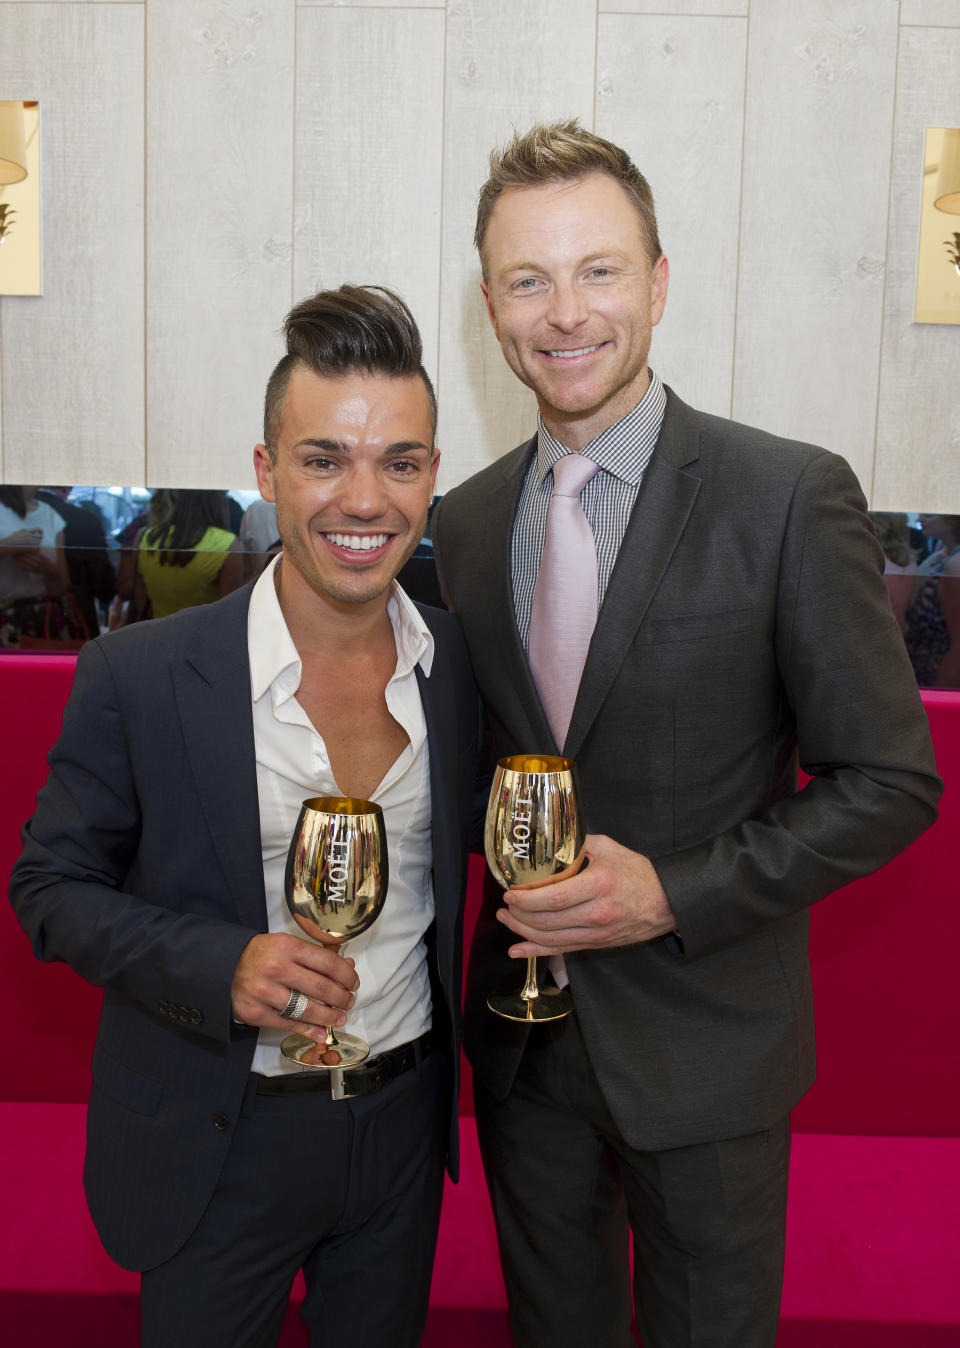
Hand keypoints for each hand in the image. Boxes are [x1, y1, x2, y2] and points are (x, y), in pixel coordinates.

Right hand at [231, 933, 359, 1063]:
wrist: (227, 965)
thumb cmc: (264, 954)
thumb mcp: (290, 945)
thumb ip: (318, 956)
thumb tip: (348, 966)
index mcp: (287, 946)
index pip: (327, 962)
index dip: (346, 975)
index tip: (353, 983)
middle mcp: (276, 968)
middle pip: (320, 987)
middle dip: (341, 998)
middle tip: (349, 1002)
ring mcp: (264, 991)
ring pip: (306, 1009)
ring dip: (328, 1017)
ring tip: (339, 1018)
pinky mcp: (255, 1012)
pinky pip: (288, 1024)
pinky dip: (308, 1031)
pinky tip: (320, 1033)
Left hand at [496, 833, 676, 956]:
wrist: (667, 902)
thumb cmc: (638, 873)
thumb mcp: (609, 848)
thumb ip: (578, 844)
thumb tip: (550, 839)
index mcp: (597, 885)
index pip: (553, 898)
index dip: (526, 899)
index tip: (510, 893)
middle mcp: (595, 914)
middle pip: (546, 921)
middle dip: (518, 915)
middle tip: (505, 904)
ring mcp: (596, 933)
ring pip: (549, 939)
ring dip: (521, 931)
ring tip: (506, 919)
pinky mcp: (596, 944)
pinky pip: (561, 950)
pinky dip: (536, 952)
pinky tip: (517, 949)